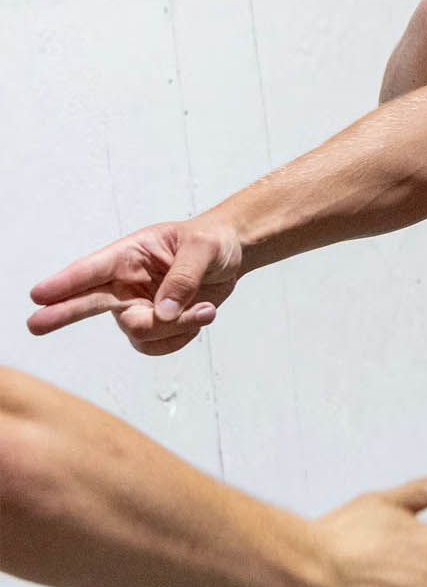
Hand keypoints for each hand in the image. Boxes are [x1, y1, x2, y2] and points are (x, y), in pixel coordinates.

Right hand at [25, 219, 240, 353]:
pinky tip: (200, 315)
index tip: (39, 294)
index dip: (66, 283)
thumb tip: (163, 312)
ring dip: (174, 327)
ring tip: (205, 309)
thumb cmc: (211, 242)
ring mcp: (137, 306)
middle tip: (35, 324)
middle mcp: (126, 283)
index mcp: (130, 254)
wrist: (231, 255)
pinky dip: (182, 336)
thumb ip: (183, 278)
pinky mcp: (154, 324)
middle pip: (87, 303)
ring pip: (138, 332)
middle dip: (62, 314)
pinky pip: (157, 344)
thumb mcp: (203, 249)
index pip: (92, 269)